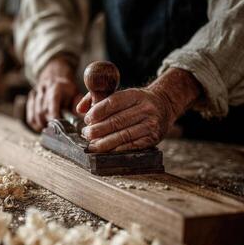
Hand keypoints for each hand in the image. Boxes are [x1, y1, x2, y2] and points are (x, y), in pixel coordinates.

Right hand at [27, 57, 81, 131]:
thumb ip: (77, 106)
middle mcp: (44, 88)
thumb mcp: (75, 93)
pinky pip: (30, 116)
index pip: (52, 102)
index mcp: (56, 86)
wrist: (55, 74)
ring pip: (35, 114)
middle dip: (49, 123)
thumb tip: (81, 120)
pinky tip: (42, 127)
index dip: (54, 116)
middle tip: (57, 131)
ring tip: (51, 130)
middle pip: (43, 111)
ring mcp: (35, 93)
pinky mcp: (30, 99)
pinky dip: (36, 125)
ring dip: (43, 125)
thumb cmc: (67, 88)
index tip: (59, 127)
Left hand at [76, 68, 200, 151]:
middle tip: (86, 134)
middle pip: (117, 121)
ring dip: (105, 142)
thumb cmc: (135, 102)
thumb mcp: (121, 94)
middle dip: (98, 130)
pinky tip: (107, 150)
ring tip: (92, 145)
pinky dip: (118, 149)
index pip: (113, 102)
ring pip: (123, 135)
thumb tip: (79, 108)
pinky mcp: (153, 139)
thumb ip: (98, 97)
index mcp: (136, 95)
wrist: (164, 107)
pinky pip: (132, 146)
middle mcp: (146, 109)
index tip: (87, 119)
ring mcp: (151, 125)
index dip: (97, 111)